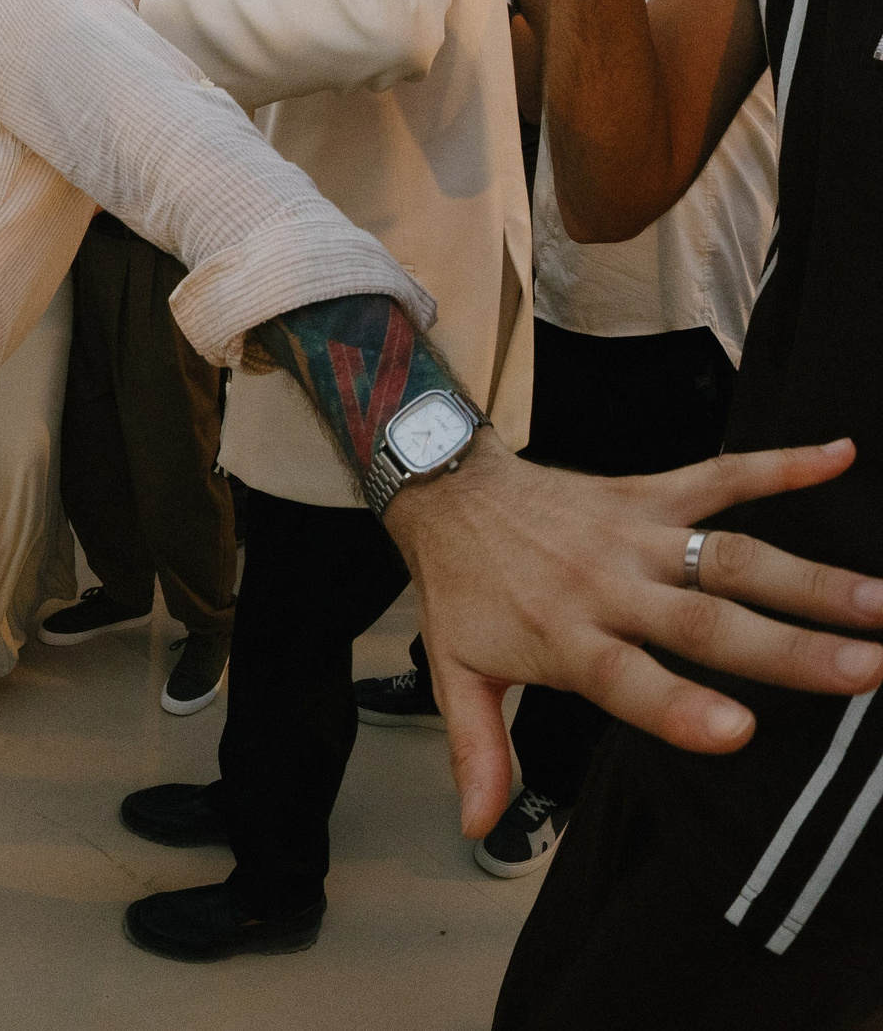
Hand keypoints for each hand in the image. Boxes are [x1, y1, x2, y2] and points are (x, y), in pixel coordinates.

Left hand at [385, 438, 882, 838]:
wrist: (445, 493)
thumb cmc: (463, 590)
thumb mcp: (455, 672)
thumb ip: (479, 750)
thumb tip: (480, 828)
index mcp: (564, 637)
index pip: (625, 679)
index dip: (678, 707)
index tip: (741, 733)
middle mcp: (607, 585)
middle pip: (703, 621)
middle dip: (787, 648)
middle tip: (868, 670)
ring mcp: (632, 536)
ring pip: (728, 555)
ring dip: (808, 577)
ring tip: (881, 602)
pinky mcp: (646, 493)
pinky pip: (718, 476)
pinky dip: (779, 464)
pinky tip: (841, 456)